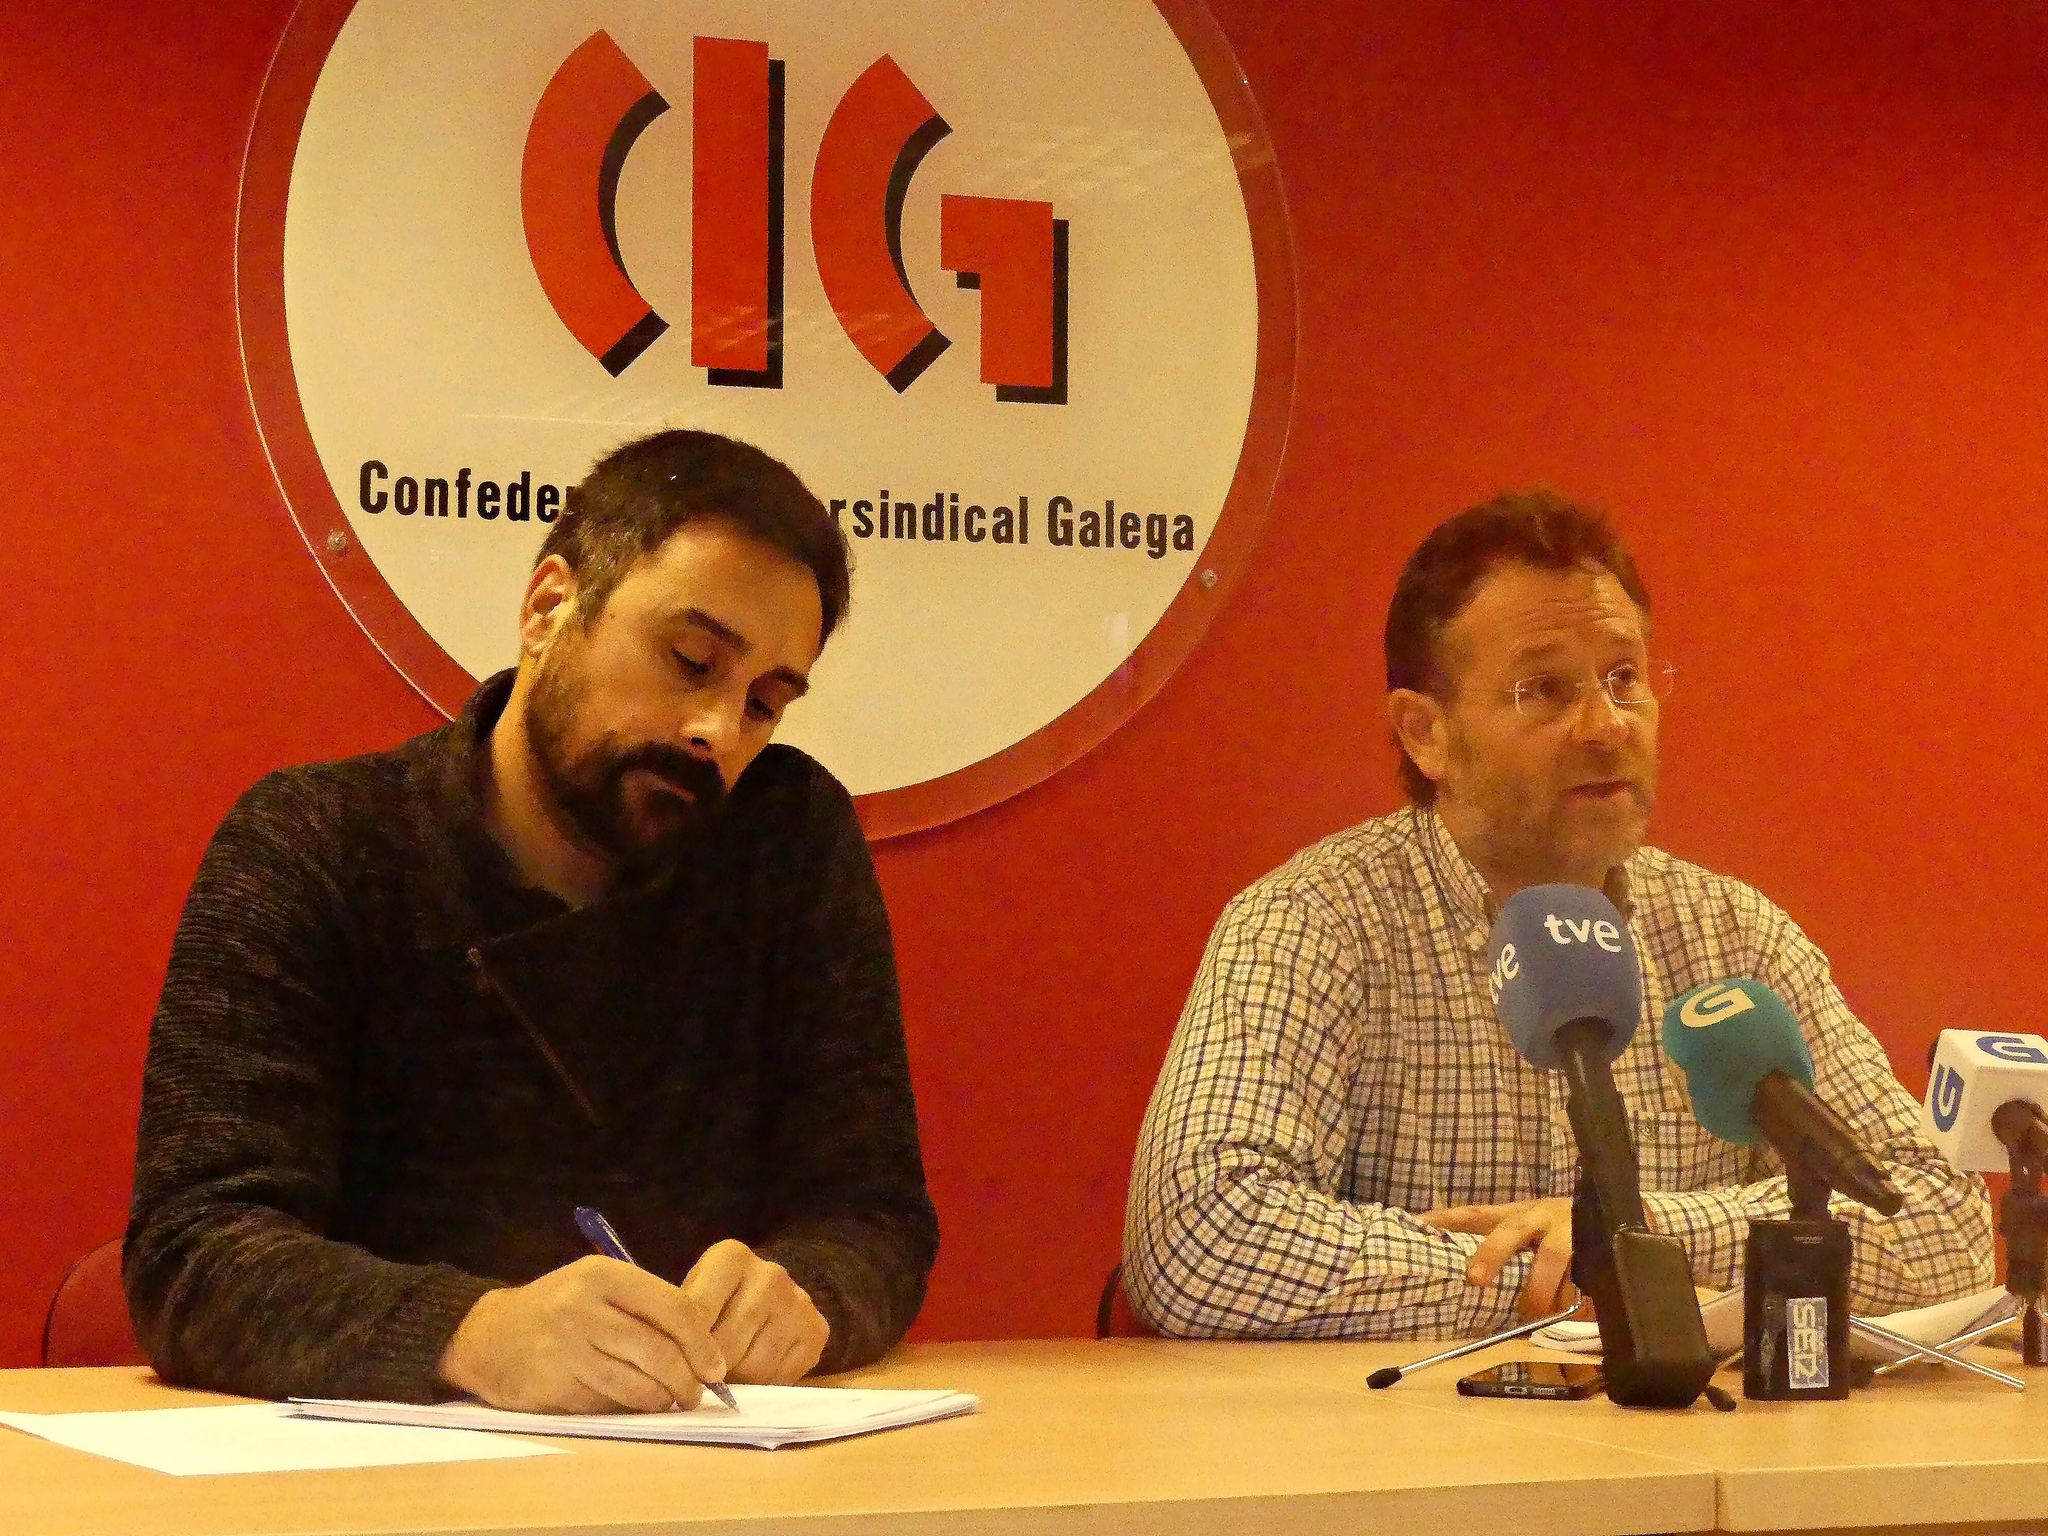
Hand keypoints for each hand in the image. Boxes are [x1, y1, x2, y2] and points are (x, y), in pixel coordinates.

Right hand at [437, 1256, 724, 1412]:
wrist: (491, 1338)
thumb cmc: (560, 1311)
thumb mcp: (598, 1288)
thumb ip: (646, 1308)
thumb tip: (704, 1348)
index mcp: (603, 1275)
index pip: (673, 1308)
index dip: (702, 1342)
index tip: (717, 1366)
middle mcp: (583, 1307)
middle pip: (659, 1351)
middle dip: (688, 1379)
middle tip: (697, 1393)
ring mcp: (566, 1348)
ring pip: (637, 1384)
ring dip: (664, 1400)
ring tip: (672, 1402)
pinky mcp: (554, 1384)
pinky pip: (609, 1404)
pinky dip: (631, 1410)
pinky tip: (638, 1407)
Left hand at [682, 1239, 828, 1383]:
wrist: (771, 1296)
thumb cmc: (718, 1301)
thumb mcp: (691, 1297)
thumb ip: (679, 1323)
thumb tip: (670, 1367)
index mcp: (731, 1258)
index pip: (696, 1311)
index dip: (681, 1348)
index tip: (674, 1368)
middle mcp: (770, 1275)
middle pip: (727, 1343)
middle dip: (708, 1370)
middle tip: (700, 1378)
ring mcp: (798, 1303)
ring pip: (755, 1367)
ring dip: (737, 1381)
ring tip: (729, 1374)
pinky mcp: (817, 1332)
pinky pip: (782, 1378)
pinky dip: (763, 1386)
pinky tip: (756, 1372)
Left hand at [1420, 1197, 1584, 1321]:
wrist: (1614, 1215)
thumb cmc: (1559, 1231)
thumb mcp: (1527, 1233)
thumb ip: (1503, 1252)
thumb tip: (1469, 1282)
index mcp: (1515, 1214)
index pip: (1474, 1213)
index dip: (1446, 1218)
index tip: (1417, 1224)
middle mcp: (1537, 1217)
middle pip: (1510, 1231)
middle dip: (1493, 1254)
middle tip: (1475, 1279)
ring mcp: (1567, 1229)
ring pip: (1550, 1256)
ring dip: (1541, 1288)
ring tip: (1535, 1310)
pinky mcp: (1595, 1244)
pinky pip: (1583, 1273)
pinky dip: (1576, 1297)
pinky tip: (1574, 1310)